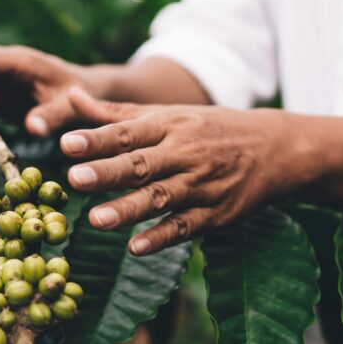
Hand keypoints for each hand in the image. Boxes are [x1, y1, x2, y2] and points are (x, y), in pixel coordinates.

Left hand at [59, 88, 303, 255]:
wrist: (276, 148)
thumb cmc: (210, 129)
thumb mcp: (169, 114)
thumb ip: (117, 113)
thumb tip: (71, 96)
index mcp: (170, 126)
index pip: (128, 132)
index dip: (97, 139)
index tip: (66, 143)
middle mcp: (184, 154)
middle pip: (141, 165)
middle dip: (107, 173)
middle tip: (74, 180)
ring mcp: (201, 185)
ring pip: (161, 198)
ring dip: (128, 210)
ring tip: (96, 220)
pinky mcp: (216, 214)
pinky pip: (186, 226)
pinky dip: (162, 237)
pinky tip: (137, 248)